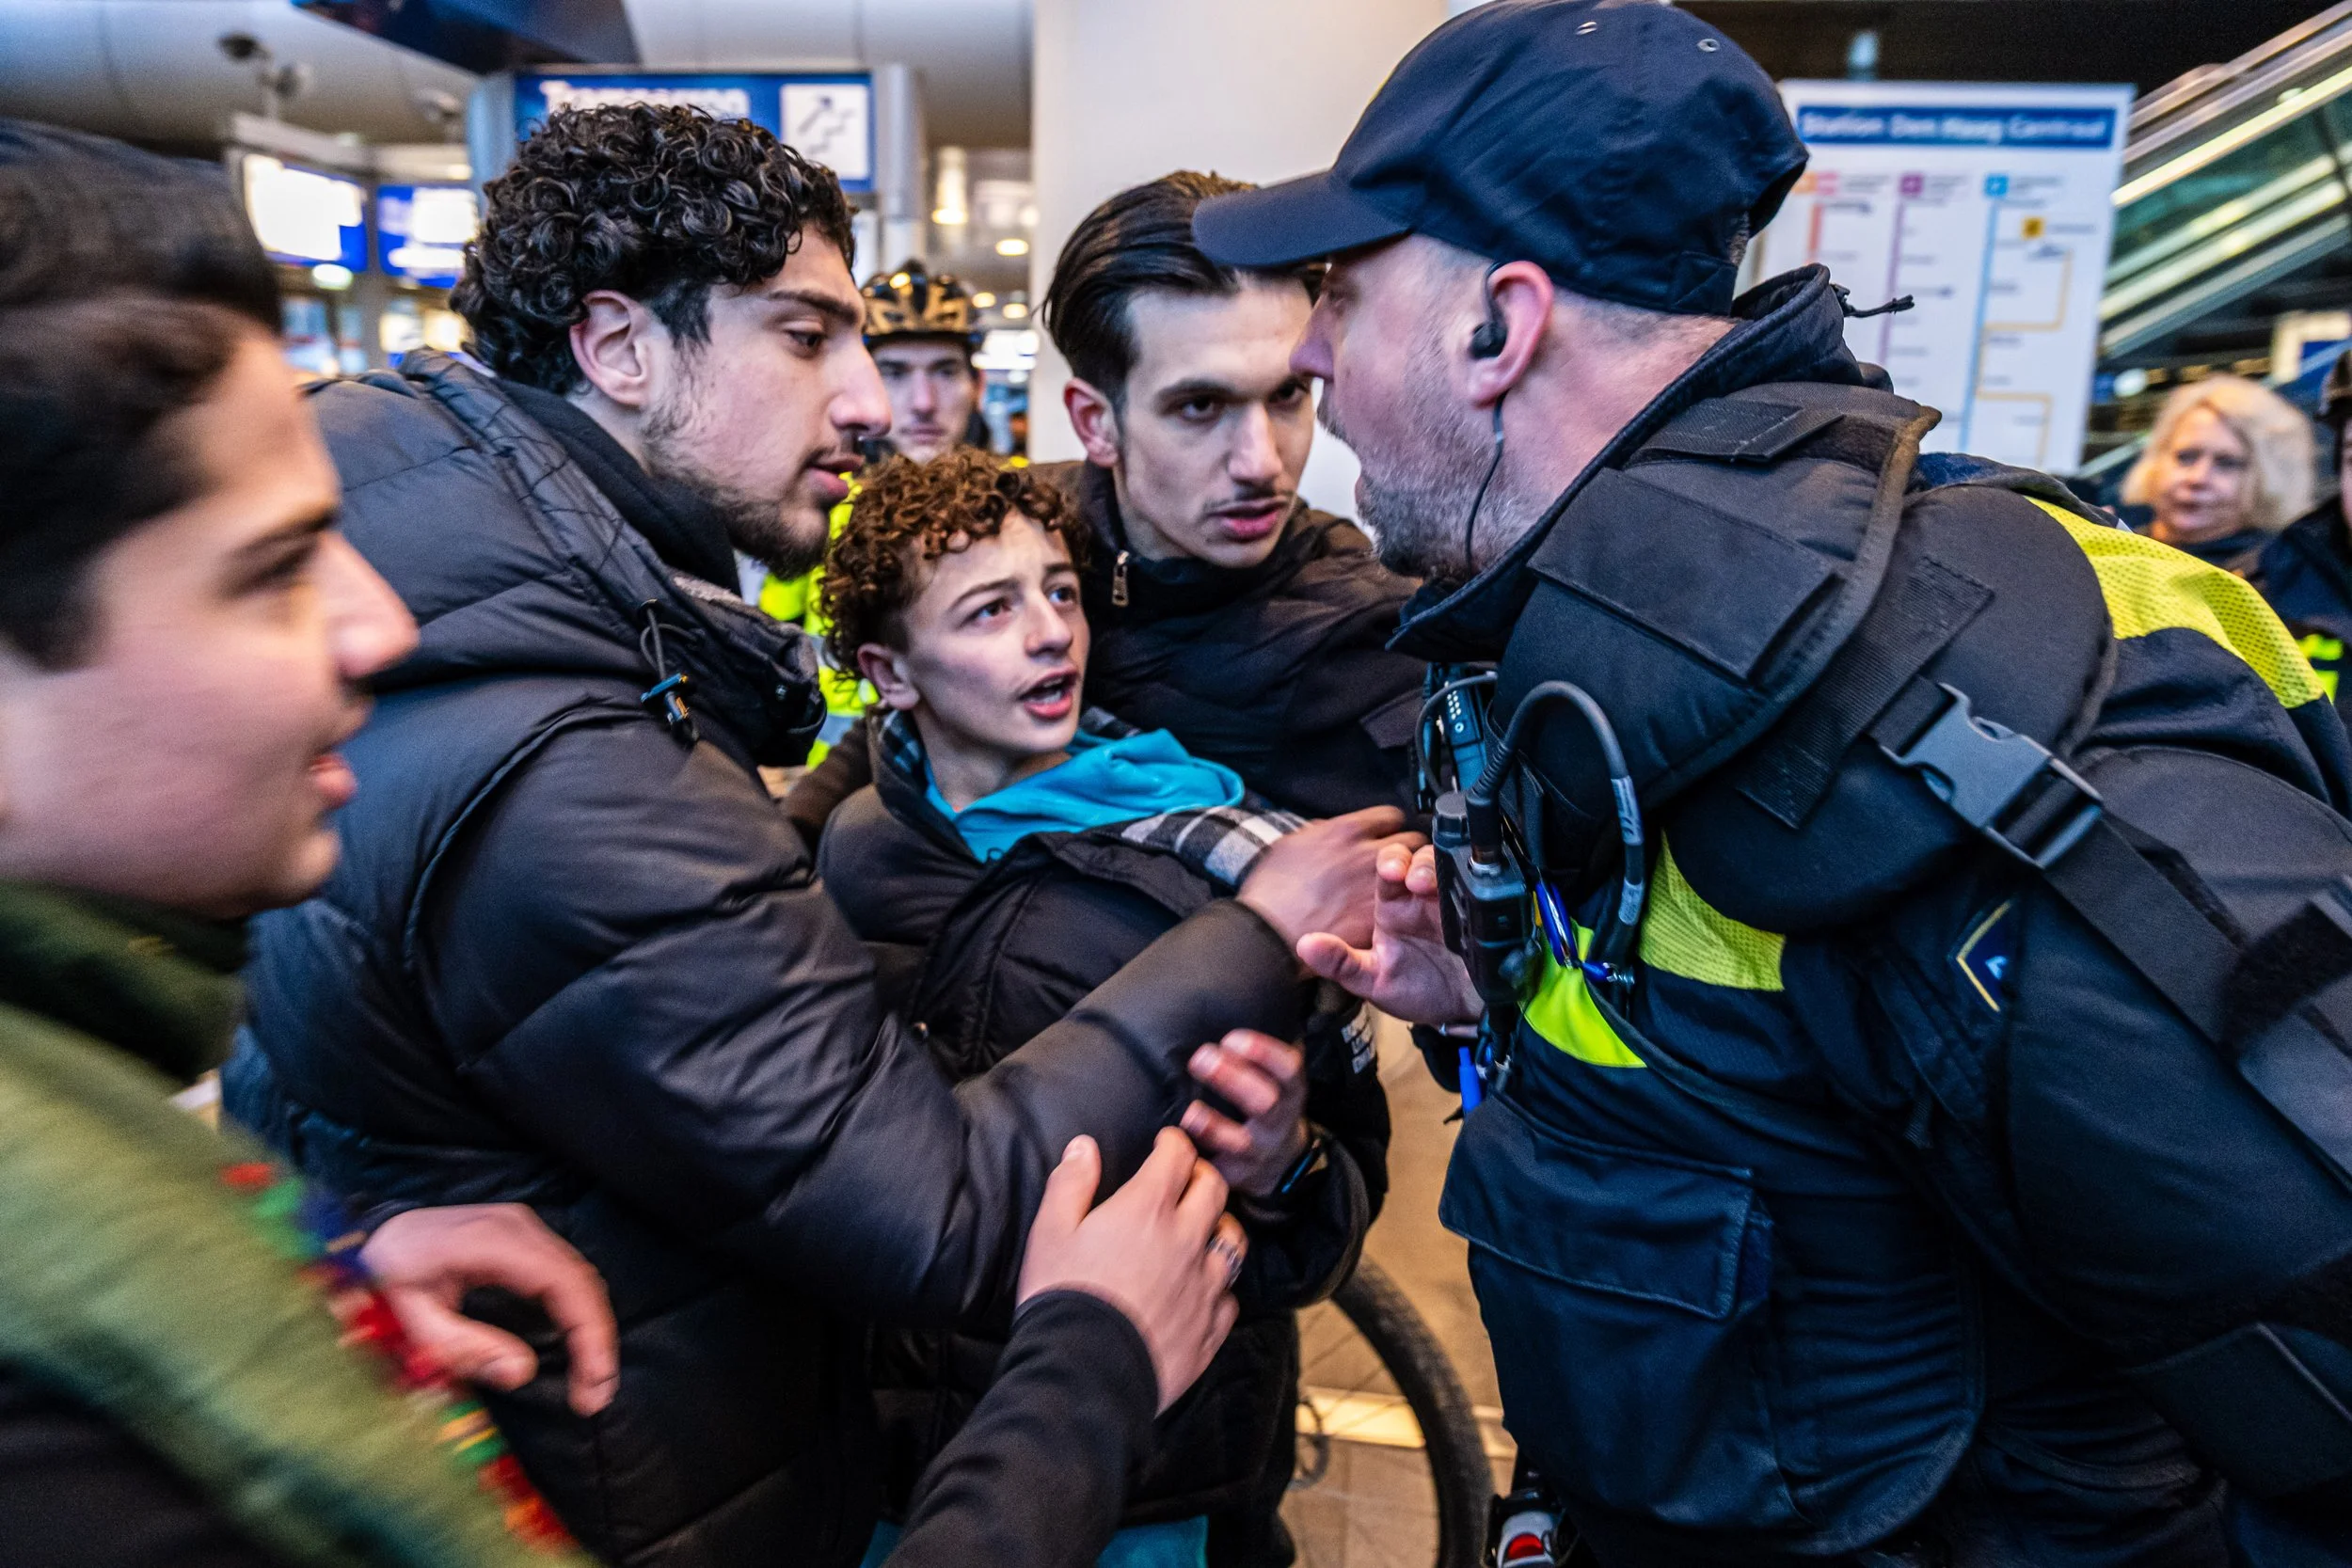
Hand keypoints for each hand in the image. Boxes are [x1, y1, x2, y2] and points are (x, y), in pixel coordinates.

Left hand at [361, 1204, 618, 1417]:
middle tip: (595, 1395)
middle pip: (581, 1280)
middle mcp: (519, 1227)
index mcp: (491, 1241)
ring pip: (581, 1277)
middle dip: (597, 1340)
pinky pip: (567, 1275)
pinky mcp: (528, 1240)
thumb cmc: (386, 1277)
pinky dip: (580, 1313)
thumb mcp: (409, 1319)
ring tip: (591, 1380)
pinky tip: (577, 1346)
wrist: (377, 1236)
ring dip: (592, 1328)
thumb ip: (460, 1347)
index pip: (563, 1282)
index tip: (594, 1381)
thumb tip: (521, 1373)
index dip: (588, 1332)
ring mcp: (526, 1229)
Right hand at [1018, 1129, 1244, 1411]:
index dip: (1174, 1143)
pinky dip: (1220, 1288)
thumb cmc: (1063, 1297)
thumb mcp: (1050, 1231)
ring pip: (1233, 1242)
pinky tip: (1205, 1290)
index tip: (1167, 1143)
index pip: (1177, 1157)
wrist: (1083, 1373)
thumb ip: (1071, 1183)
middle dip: (1203, 1175)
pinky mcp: (1209, 1330)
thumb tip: (1084, 1148)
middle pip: (1214, 1191)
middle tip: (1188, 1178)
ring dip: (1221, 1227)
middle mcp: (1186, 1241)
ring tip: (1207, 1229)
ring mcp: (1204, 1287)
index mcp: (1147, 1210)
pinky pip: (1230, 1299)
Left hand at [1181, 1029, 1307, 1195]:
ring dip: (1213, 1126)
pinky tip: (1176, 1147)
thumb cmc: (1268, 1104)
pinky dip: (1197, 1160)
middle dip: (1233, 1079)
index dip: (1263, 1052)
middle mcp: (1277, 1120)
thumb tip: (1255, 998)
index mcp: (1289, 1090)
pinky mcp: (1237, 1175)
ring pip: (1239, 1141)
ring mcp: (1258, 1150)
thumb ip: (1261, 1049)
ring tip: (1190, 1111)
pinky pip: (1217, 1171)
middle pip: (1264, 1101)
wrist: (1280, 1163)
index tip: (1232, 1037)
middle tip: (1201, 1057)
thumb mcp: (1277, 1078)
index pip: (1287, 1068)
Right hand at [1237, 807, 1419, 951]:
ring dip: (1409, 880)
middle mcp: (1369, 855)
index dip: (1386, 828)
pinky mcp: (1378, 921)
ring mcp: (1378, 889)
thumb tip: (1329, 829)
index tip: (1382, 837)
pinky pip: (1404, 908)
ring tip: (1396, 890)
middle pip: (1412, 843)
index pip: (1390, 817)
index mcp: (1346, 832)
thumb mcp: (1290, 845)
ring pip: (1416, 875)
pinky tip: (1385, 916)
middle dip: (1406, 852)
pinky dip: (1400, 911)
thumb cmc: (1270, 890)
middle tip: (1396, 864)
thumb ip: (1319, 833)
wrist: (1268, 934)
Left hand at [1299, 841, 1482, 1026]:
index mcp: (1393, 907)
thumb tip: (1304, 945)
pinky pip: (1476, 887)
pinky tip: (1462, 893)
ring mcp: (1452, 901)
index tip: (1390, 871)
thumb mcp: (1373, 981)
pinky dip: (1470, 883)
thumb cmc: (1415, 992)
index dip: (1389, 863)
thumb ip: (1340, 963)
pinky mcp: (1477, 910)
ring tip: (1428, 885)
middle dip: (1414, 859)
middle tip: (1410, 877)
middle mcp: (1422, 897)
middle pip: (1418, 857)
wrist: (1461, 1013)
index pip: (1388, 870)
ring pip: (1446, 865)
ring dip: (1436, 868)